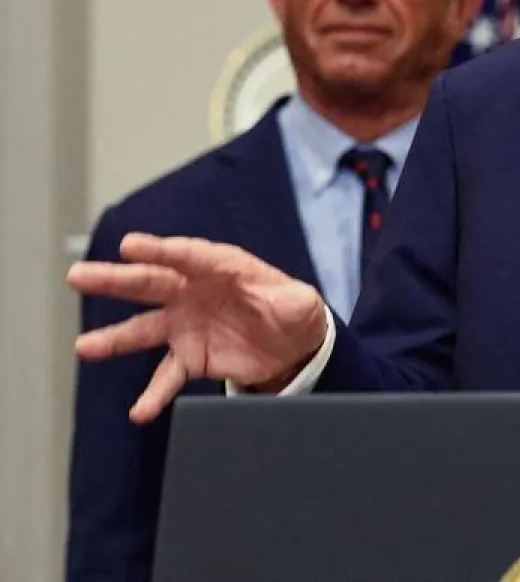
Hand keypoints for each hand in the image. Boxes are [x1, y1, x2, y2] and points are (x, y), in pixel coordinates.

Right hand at [67, 233, 327, 423]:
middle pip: (151, 283)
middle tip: (78, 275)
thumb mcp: (301, 303)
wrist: (290, 345)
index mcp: (222, 268)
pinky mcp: (188, 357)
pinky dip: (154, 394)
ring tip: (86, 347)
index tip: (129, 246)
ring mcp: (186, 325)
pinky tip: (140, 411)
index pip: (189, 256)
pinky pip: (166, 376)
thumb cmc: (290, 310)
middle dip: (115, 279)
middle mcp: (194, 292)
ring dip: (114, 339)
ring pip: (144, 328)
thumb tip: (297, 302)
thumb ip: (296, 301)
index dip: (161, 250)